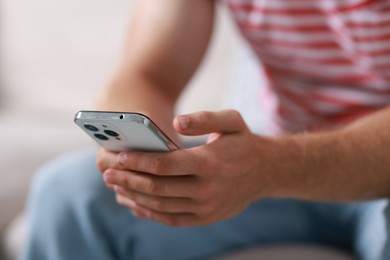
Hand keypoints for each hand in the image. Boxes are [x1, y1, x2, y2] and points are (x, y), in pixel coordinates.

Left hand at [98, 110, 273, 226]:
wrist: (266, 172)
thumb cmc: (244, 142)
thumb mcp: (232, 120)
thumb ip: (204, 118)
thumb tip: (177, 121)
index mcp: (209, 163)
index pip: (165, 165)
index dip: (139, 161)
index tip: (119, 156)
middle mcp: (206, 189)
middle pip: (157, 188)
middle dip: (128, 180)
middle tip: (108, 173)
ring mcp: (205, 207)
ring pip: (160, 206)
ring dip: (134, 197)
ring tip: (116, 187)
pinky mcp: (205, 218)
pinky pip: (170, 219)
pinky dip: (149, 213)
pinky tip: (135, 203)